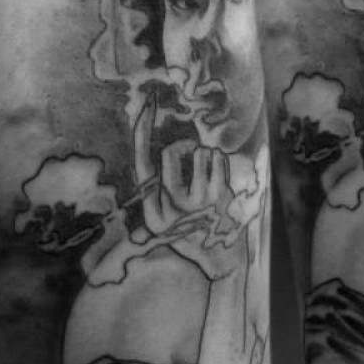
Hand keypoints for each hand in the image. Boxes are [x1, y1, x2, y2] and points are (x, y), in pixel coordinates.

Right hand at [134, 93, 247, 279]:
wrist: (222, 263)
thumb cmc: (191, 232)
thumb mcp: (164, 220)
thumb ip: (156, 191)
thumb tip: (161, 152)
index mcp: (151, 212)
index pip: (141, 162)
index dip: (142, 129)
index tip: (147, 100)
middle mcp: (171, 207)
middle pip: (173, 152)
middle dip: (183, 146)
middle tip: (190, 156)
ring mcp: (199, 202)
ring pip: (201, 153)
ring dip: (205, 157)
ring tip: (207, 176)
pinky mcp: (221, 197)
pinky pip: (218, 159)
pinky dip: (219, 161)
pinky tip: (218, 178)